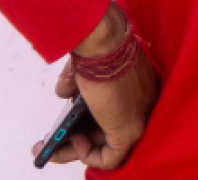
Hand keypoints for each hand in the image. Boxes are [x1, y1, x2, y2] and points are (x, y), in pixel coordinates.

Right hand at [30, 3, 160, 170]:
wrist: (102, 38)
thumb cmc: (98, 43)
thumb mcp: (86, 65)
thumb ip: (76, 82)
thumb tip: (63, 92)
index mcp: (140, 82)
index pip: (118, 110)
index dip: (93, 120)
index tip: (76, 124)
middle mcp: (145, 100)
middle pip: (111, 130)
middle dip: (78, 138)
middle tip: (55, 142)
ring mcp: (140, 117)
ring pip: (107, 146)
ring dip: (76, 150)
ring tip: (51, 149)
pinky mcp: (130, 130)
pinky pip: (110, 159)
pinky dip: (88, 155)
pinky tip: (74, 139)